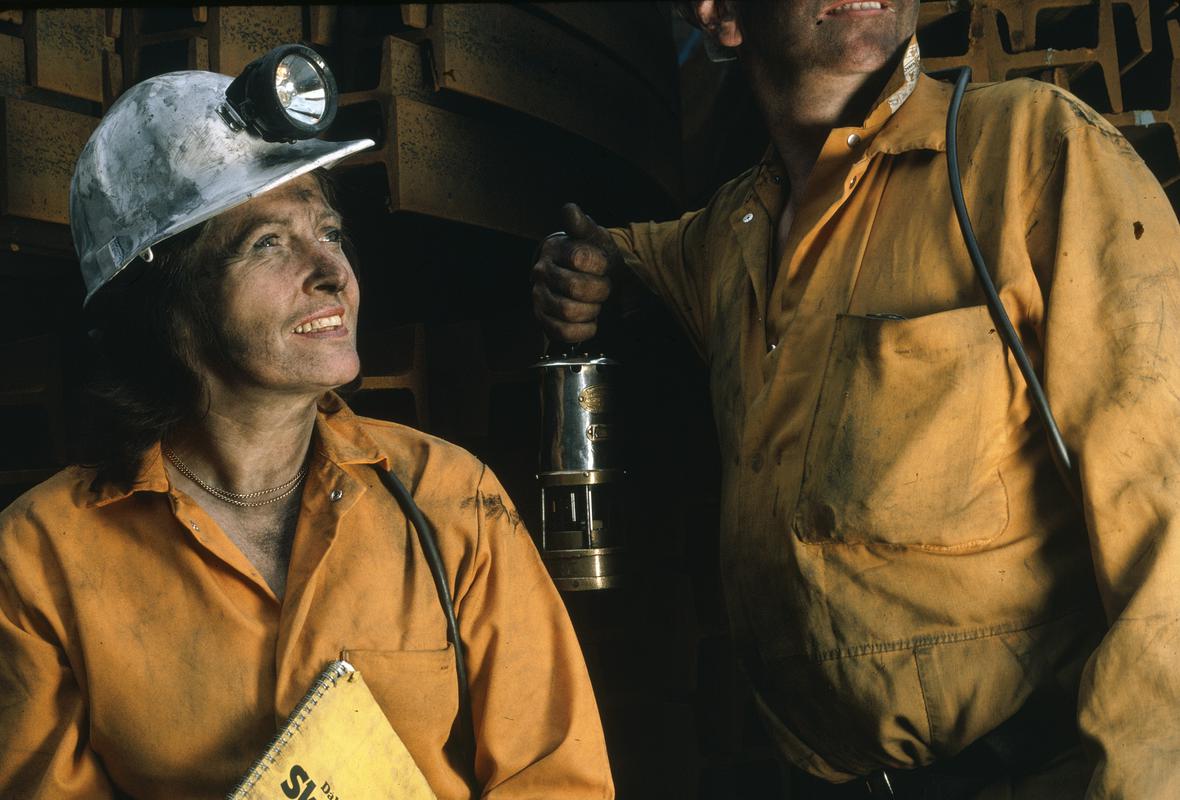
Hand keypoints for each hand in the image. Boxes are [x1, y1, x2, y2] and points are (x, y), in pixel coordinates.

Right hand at [532, 203, 618, 342]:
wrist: (593, 281)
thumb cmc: (595, 259)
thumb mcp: (595, 238)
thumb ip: (583, 225)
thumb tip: (569, 209)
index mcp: (555, 249)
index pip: (579, 258)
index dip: (600, 265)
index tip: (604, 266)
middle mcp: (542, 272)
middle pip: (575, 287)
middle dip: (600, 290)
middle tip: (604, 287)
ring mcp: (540, 297)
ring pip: (568, 311)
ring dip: (592, 310)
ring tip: (596, 303)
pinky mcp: (543, 320)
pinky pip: (563, 331)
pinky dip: (584, 330)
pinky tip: (590, 321)